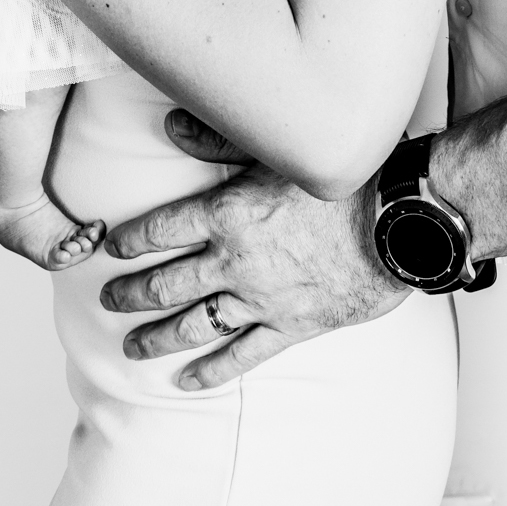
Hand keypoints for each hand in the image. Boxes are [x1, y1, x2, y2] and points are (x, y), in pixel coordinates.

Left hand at [97, 111, 408, 389]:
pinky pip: (241, 356)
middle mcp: (234, 260)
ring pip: (194, 323)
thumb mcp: (275, 147)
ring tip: (132, 346)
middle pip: (167, 281)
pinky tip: (187, 380)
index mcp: (227, 212)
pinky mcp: (289, 327)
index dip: (128, 240)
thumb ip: (217, 138)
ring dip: (157, 336)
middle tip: (108, 299)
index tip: (109, 248)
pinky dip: (211, 371)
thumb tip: (170, 124)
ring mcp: (260, 299)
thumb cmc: (342, 177)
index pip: (160, 229)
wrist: (398, 221)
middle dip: (131, 293)